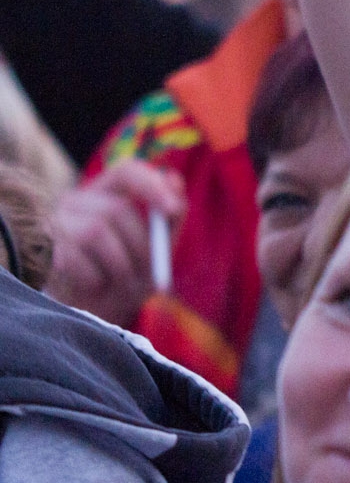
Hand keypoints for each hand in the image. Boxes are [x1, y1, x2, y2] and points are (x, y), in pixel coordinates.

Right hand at [46, 161, 185, 328]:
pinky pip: (76, 259)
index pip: (126, 171)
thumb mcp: (153, 247)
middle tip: (151, 271)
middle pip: (117, 209)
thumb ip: (168, 216)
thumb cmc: (125, 273)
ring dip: (120, 264)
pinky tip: (96, 286)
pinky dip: (96, 279)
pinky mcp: (42, 248)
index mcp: (105, 193)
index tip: (172, 209)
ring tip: (123, 282)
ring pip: (97, 231)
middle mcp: (75, 201)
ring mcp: (54, 223)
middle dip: (142, 244)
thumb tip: (174, 178)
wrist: (87, 311)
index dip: (151, 185)